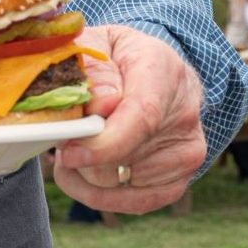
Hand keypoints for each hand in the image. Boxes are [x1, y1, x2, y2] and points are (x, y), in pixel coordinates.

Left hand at [51, 25, 205, 214]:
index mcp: (162, 71)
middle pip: (122, 157)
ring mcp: (186, 153)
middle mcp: (184, 115)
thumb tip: (99, 107)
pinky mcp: (178, 182)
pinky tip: (82, 172)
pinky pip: (129, 203)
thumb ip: (93, 68)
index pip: (142, 117)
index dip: (103, 144)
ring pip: (117, 184)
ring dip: (83, 172)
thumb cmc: (116, 58)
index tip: (68, 153)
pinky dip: (96, 194)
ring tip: (74, 145)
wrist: (154, 74)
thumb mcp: (96, 44)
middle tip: (61, 136)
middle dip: (80, 153)